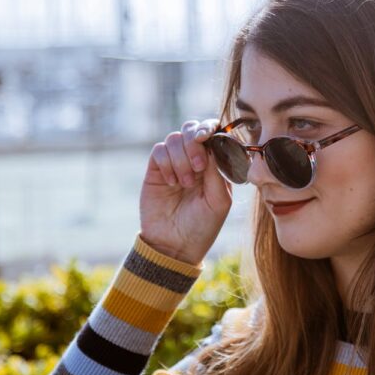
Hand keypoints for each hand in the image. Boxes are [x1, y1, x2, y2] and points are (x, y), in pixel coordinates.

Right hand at [139, 119, 230, 264]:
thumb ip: (217, 172)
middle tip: (198, 167)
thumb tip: (211, 145)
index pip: (214, 135)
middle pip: (193, 129)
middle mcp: (195, 159)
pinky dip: (166, 162)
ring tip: (185, 183)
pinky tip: (172, 183)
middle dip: (195, 141)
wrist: (173, 245)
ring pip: (175, 138)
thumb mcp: (218, 201)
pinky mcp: (156, 170)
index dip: (210, 128)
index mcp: (215, 165)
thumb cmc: (202, 226)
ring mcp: (175, 163)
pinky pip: (159, 150)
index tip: (208, 136)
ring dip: (181, 158)